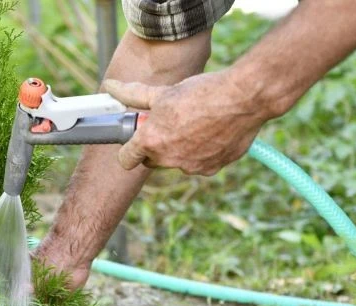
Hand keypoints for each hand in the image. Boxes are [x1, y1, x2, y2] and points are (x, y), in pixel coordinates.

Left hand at [102, 71, 270, 175]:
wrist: (245, 97)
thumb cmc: (202, 92)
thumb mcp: (163, 92)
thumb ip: (134, 95)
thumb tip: (111, 87)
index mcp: (151, 141)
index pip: (126, 159)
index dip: (129, 150)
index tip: (135, 141)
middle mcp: (168, 159)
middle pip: (152, 160)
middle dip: (156, 146)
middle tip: (169, 124)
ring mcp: (191, 167)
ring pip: (177, 161)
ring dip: (180, 147)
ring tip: (196, 122)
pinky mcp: (212, 168)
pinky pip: (200, 162)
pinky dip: (203, 151)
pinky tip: (213, 130)